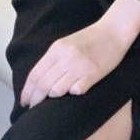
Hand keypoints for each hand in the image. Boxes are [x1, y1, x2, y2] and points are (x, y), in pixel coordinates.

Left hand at [20, 0, 139, 108]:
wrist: (114, 30)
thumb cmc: (90, 38)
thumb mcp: (67, 44)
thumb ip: (53, 59)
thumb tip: (38, 80)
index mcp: (57, 49)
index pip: (35, 74)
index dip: (27, 91)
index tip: (24, 101)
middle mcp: (66, 57)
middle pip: (43, 84)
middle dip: (35, 99)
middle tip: (33, 108)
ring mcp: (79, 66)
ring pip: (57, 90)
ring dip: (53, 98)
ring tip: (52, 103)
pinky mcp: (93, 73)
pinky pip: (76, 91)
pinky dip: (72, 94)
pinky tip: (73, 93)